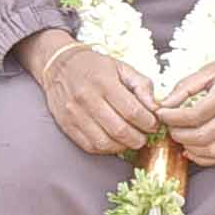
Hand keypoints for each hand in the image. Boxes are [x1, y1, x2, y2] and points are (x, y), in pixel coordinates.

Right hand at [21, 35, 160, 157]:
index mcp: (104, 82)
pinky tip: (115, 142)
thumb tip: (156, 107)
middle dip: (139, 138)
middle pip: (119, 130)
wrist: (59, 66)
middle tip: (145, 135)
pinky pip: (90, 146)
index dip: (148, 122)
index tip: (154, 124)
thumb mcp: (122, 67)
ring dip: (123, 146)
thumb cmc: (95, 66)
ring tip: (131, 140)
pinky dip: (106, 149)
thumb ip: (142, 85)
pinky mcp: (67, 126)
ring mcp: (75, 115)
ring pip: (105, 142)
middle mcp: (87, 99)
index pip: (132, 111)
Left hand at [157, 41, 214, 165]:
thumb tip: (164, 103)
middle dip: (178, 134)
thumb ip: (186, 86)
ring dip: (190, 147)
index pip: (193, 115)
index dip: (172, 118)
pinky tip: (192, 150)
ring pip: (212, 150)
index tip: (161, 113)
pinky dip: (205, 158)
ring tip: (179, 137)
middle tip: (168, 125)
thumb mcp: (210, 69)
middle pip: (201, 136)